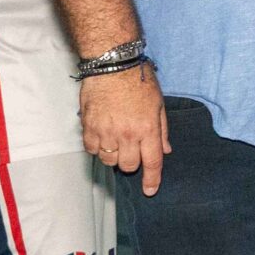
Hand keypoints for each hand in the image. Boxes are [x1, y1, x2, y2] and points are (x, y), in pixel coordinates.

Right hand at [81, 62, 170, 192]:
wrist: (112, 63)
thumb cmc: (139, 80)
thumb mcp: (158, 104)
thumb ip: (162, 130)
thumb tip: (165, 150)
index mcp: (148, 128)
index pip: (152, 162)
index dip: (152, 180)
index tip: (149, 191)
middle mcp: (127, 134)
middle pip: (128, 165)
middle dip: (132, 162)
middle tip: (132, 149)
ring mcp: (106, 132)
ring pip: (109, 161)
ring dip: (114, 156)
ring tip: (115, 140)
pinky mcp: (89, 126)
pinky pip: (91, 149)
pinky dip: (97, 147)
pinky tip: (102, 136)